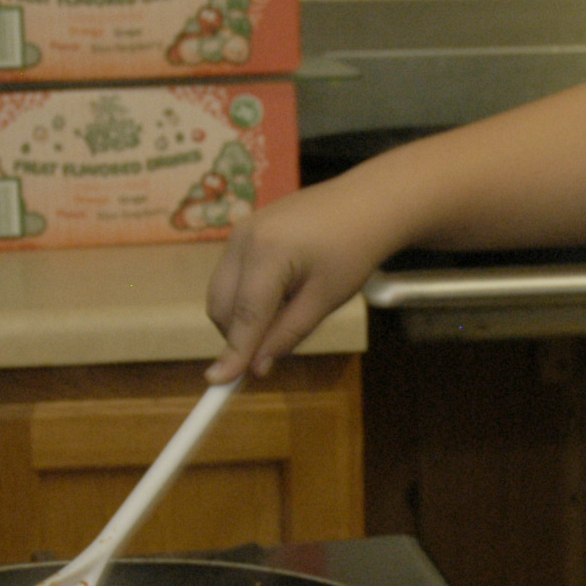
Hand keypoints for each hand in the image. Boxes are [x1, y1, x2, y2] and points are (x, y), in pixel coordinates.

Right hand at [204, 176, 408, 381]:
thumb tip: (256, 367)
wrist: (368, 202)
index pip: (245, 316)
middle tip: (273, 349)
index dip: (233, 353)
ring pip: (222, 292)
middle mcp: (244, 238)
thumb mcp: (325, 300)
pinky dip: (247, 295)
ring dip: (242, 316)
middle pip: (221, 306)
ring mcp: (240, 230)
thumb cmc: (354, 250)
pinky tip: (284, 290)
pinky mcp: (244, 230)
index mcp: (268, 253)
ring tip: (290, 307)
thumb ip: (287, 334)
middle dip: (238, 335)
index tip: (218, 384)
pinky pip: (232, 275)